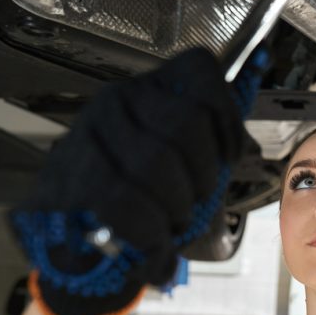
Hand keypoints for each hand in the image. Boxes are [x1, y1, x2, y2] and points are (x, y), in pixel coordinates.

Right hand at [12, 48, 245, 314]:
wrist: (71, 232)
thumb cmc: (140, 193)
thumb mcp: (183, 166)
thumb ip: (212, 152)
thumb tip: (249, 152)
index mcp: (155, 87)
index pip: (200, 70)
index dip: (226, 117)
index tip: (229, 158)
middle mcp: (121, 95)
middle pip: (187, 122)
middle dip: (202, 177)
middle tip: (195, 205)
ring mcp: (90, 126)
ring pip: (156, 159)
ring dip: (174, 206)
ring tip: (172, 227)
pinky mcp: (66, 167)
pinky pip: (119, 196)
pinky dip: (146, 228)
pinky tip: (152, 244)